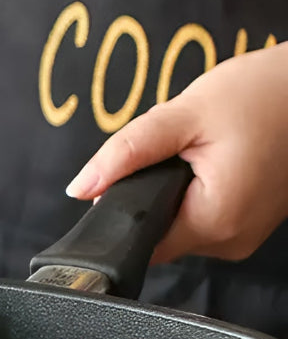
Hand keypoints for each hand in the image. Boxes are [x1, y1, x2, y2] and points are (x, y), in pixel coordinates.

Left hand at [65, 42, 287, 264]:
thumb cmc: (258, 96)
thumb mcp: (180, 116)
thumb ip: (125, 154)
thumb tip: (80, 187)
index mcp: (215, 222)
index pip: (141, 242)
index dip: (117, 212)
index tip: (118, 178)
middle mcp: (232, 240)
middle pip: (157, 229)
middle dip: (147, 189)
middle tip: (170, 149)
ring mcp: (243, 233)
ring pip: (177, 219)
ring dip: (170, 187)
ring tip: (195, 149)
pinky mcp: (249, 220)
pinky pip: (201, 212)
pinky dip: (193, 186)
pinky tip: (209, 157)